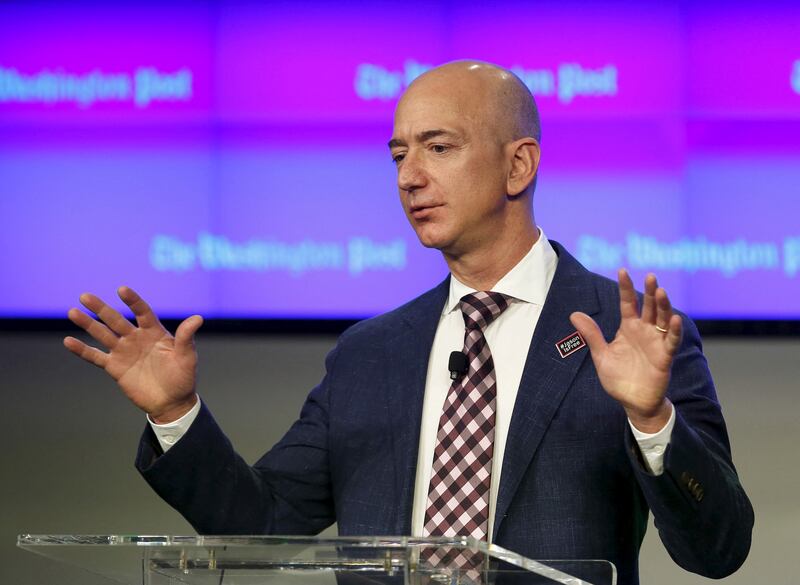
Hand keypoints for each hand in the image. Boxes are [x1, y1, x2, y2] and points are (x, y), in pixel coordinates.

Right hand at [63, 286, 202, 422]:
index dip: (132, 301)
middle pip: (116, 320)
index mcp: (154, 332)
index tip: (122, 290)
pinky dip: (82, 350)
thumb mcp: (187, 357)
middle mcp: (136, 338)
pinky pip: (96, 356)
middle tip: (85, 296)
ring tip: (72, 312)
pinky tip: (68, 341)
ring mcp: (124, 352)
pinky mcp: (115, 367)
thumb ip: (187, 337)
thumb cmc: (183, 377)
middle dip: (101, 308)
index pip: (142, 312)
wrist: (172, 402)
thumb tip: (198, 318)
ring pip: (103, 334)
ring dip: (88, 324)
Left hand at [570, 270, 681, 432]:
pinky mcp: (664, 356)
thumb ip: (591, 335)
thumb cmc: (618, 377)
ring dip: (663, 306)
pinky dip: (674, 330)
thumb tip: (574, 314)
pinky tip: (675, 318)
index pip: (628, 303)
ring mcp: (656, 342)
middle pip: (649, 307)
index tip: (622, 270)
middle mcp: (644, 331)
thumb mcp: (601, 355)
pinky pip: (671, 340)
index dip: (625, 287)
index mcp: (628, 328)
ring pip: (662, 319)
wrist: (632, 401)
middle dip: (650, 291)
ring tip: (661, 291)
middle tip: (651, 276)